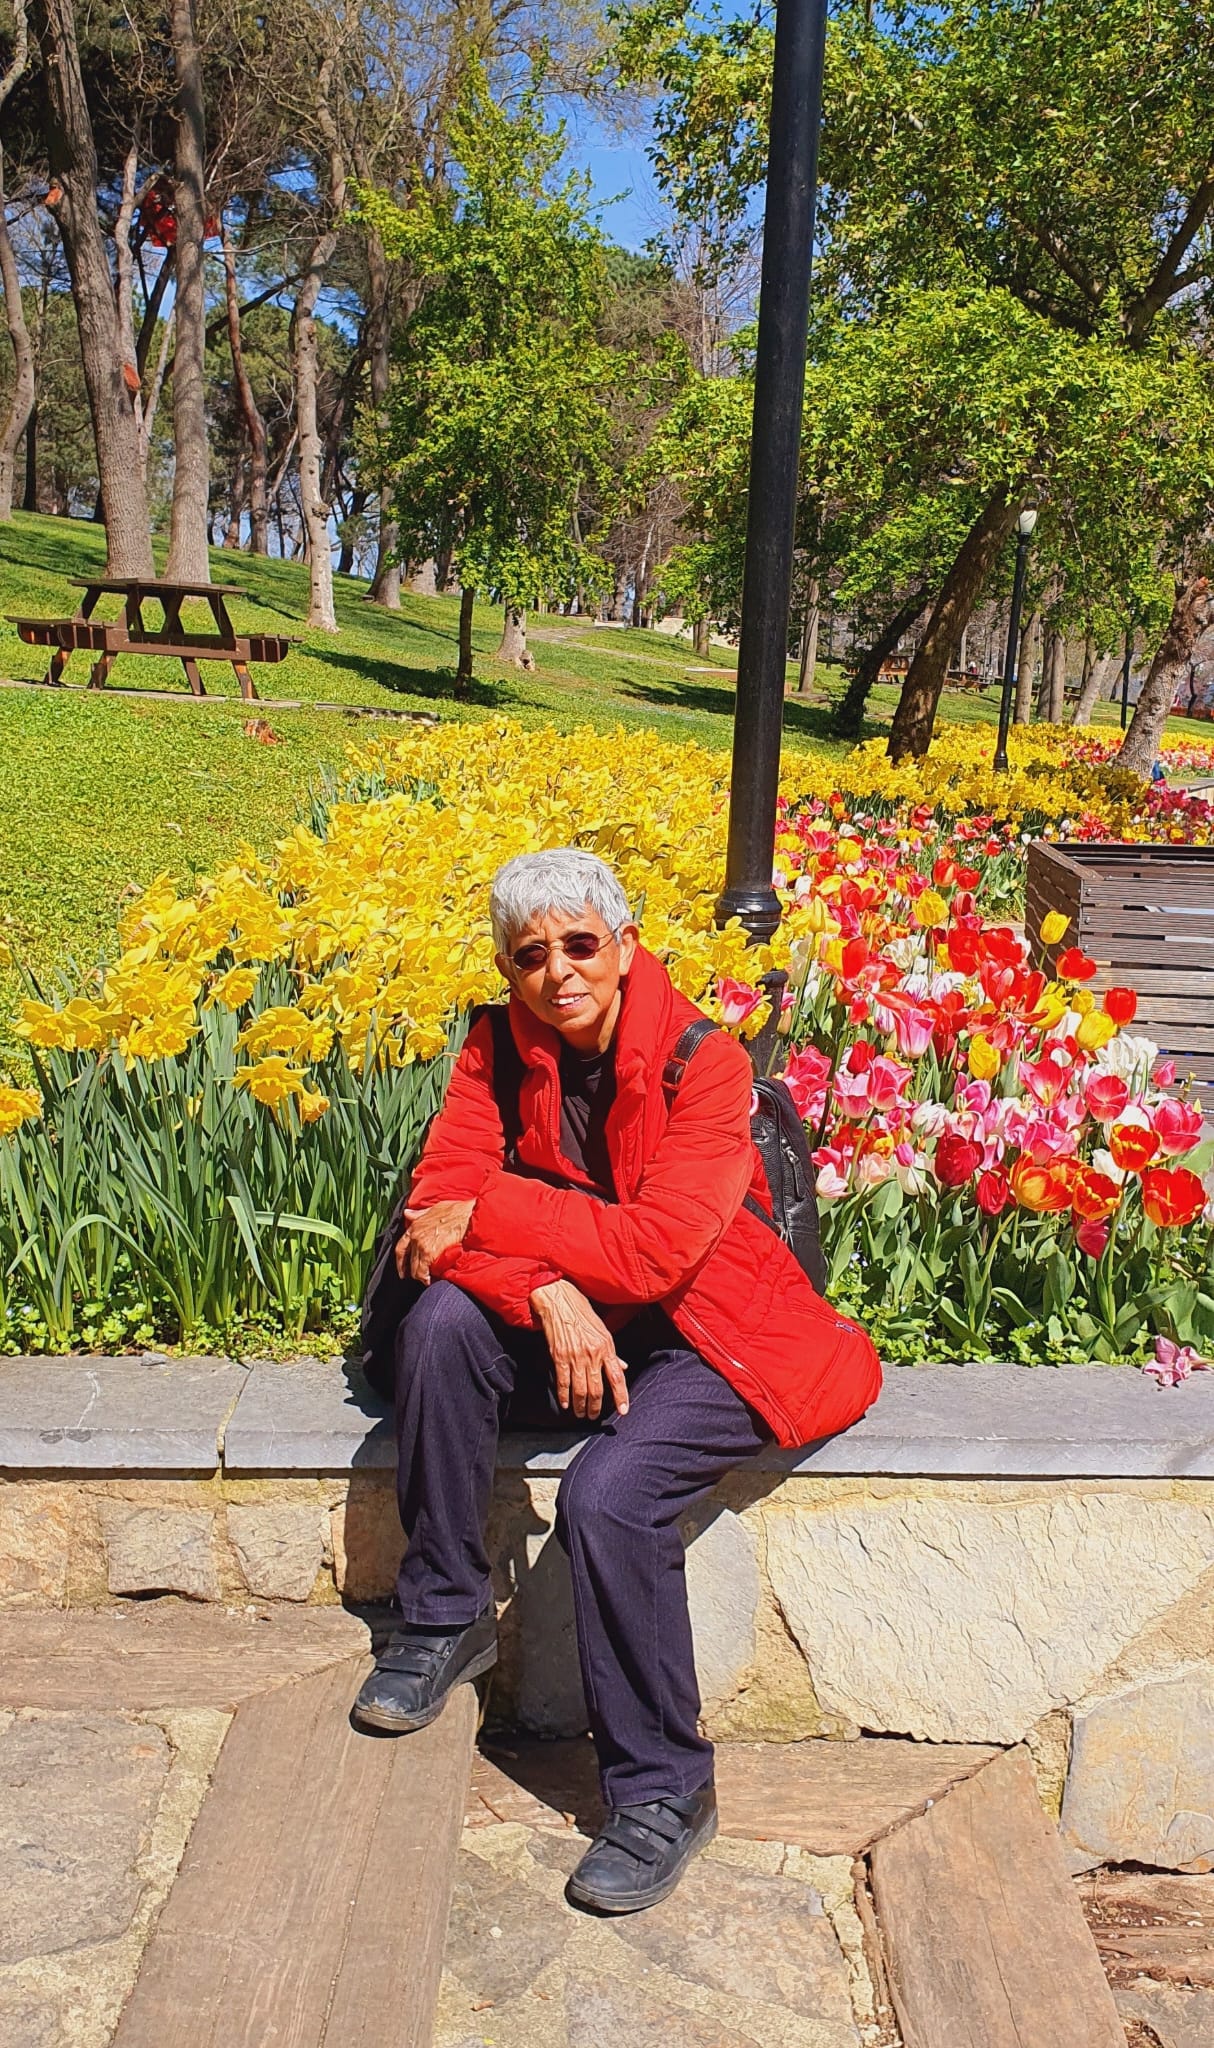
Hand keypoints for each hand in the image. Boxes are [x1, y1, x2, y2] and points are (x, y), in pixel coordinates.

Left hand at [397, 1200, 474, 1283]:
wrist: (466, 1216)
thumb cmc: (455, 1211)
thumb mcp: (433, 1209)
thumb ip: (419, 1214)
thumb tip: (407, 1213)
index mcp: (415, 1225)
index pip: (401, 1246)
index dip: (400, 1259)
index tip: (401, 1267)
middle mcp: (415, 1236)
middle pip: (407, 1259)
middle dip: (409, 1270)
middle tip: (412, 1277)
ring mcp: (421, 1245)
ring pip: (415, 1267)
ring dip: (419, 1275)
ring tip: (425, 1280)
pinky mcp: (429, 1253)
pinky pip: (423, 1270)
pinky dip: (425, 1278)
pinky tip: (429, 1281)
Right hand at [530, 1279, 628, 1419]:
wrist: (559, 1300)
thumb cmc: (581, 1312)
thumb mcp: (603, 1330)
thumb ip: (612, 1352)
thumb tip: (623, 1367)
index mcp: (606, 1346)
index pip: (617, 1377)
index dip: (621, 1396)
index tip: (623, 1410)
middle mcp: (592, 1353)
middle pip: (597, 1389)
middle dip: (596, 1407)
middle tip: (594, 1416)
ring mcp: (575, 1356)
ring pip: (581, 1389)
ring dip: (581, 1405)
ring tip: (581, 1413)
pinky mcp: (559, 1356)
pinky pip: (563, 1382)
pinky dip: (564, 1396)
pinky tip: (566, 1404)